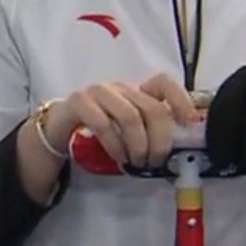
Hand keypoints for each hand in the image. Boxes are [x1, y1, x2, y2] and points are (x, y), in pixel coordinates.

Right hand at [49, 75, 203, 170]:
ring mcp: (98, 92)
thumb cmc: (97, 131)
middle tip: (155, 161)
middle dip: (159, 140)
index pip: (163, 84)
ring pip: (130, 117)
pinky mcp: (79, 102)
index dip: (180, 100)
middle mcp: (120, 87)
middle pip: (152, 108)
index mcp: (135, 91)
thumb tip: (176, 147)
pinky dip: (115, 145)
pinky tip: (118, 157)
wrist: (56, 130)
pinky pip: (103, 124)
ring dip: (138, 145)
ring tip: (137, 162)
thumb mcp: (126, 130)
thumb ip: (148, 131)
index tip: (188, 124)